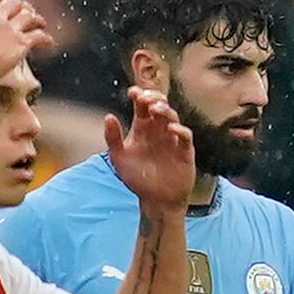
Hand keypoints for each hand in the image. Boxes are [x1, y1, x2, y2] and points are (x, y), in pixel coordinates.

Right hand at [0, 0, 44, 84]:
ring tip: (40, 23)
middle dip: (22, 6)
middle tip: (26, 12)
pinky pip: (38, 36)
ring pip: (29, 16)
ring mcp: (10, 29)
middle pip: (14, 3)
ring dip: (36, 18)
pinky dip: (45, 38)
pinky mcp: (21, 42)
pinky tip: (48, 43)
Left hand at [103, 84, 196, 211]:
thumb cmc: (137, 178)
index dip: (139, 96)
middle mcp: (158, 130)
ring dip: (165, 111)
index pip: (142, 106)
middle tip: (145, 98)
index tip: (133, 92)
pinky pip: (185, 136)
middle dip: (153, 98)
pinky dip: (180, 130)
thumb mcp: (119, 158)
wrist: (156, 201)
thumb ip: (113, 138)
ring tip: (155, 109)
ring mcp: (172, 139)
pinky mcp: (184, 151)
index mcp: (142, 128)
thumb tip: (108, 116)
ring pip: (172, 117)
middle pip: (159, 106)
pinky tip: (171, 129)